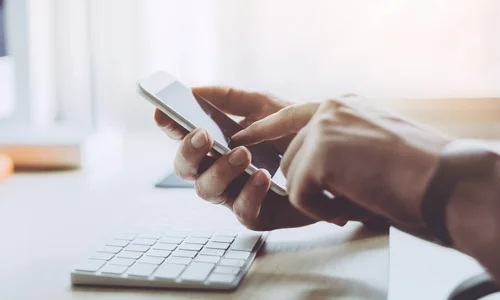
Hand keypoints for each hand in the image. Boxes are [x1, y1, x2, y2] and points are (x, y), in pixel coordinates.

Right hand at [154, 87, 373, 229]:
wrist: (337, 156)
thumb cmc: (296, 130)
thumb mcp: (266, 105)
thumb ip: (231, 97)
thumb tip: (194, 89)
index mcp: (216, 144)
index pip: (183, 137)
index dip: (169, 127)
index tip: (162, 111)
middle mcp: (219, 170)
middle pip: (185, 169)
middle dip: (188, 152)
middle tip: (203, 136)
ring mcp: (235, 194)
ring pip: (207, 191)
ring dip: (220, 170)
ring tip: (242, 154)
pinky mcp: (257, 214)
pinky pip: (242, 212)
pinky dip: (249, 193)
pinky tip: (262, 176)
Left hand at [234, 96, 451, 231]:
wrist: (446, 180)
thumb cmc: (420, 170)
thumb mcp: (374, 140)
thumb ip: (342, 141)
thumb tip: (314, 161)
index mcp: (343, 104)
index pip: (289, 114)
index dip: (263, 129)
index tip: (241, 137)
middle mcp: (329, 110)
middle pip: (290, 155)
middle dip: (308, 183)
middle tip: (343, 199)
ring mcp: (321, 129)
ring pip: (291, 175)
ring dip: (317, 197)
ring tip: (352, 201)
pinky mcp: (318, 156)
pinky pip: (298, 194)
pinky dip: (320, 209)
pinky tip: (347, 208)